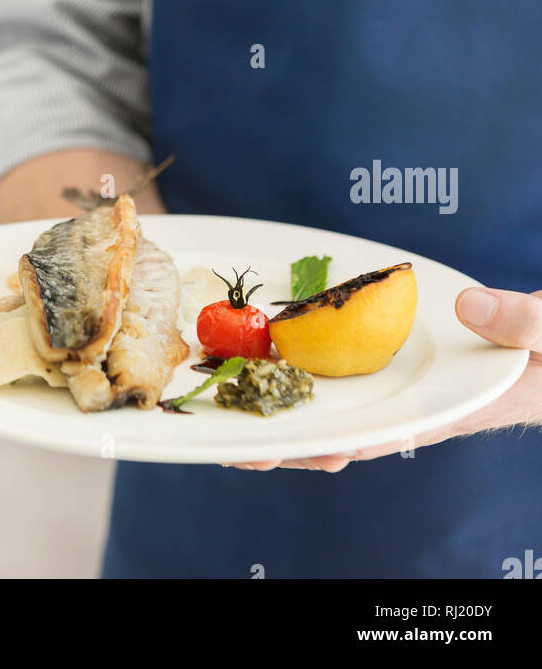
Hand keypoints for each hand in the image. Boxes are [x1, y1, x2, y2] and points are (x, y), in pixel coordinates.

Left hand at [234, 287, 541, 472]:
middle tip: (244, 450)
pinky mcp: (400, 368)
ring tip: (242, 425)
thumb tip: (469, 305)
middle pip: (353, 434)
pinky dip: (315, 377)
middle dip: (300, 443)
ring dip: (298, 416)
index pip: (392, 433)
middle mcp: (423, 406)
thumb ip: (518, 321)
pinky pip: (354, 381)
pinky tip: (279, 371)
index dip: (343, 445)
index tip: (301, 452)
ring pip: (346, 411)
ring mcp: (409, 390)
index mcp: (454, 406)